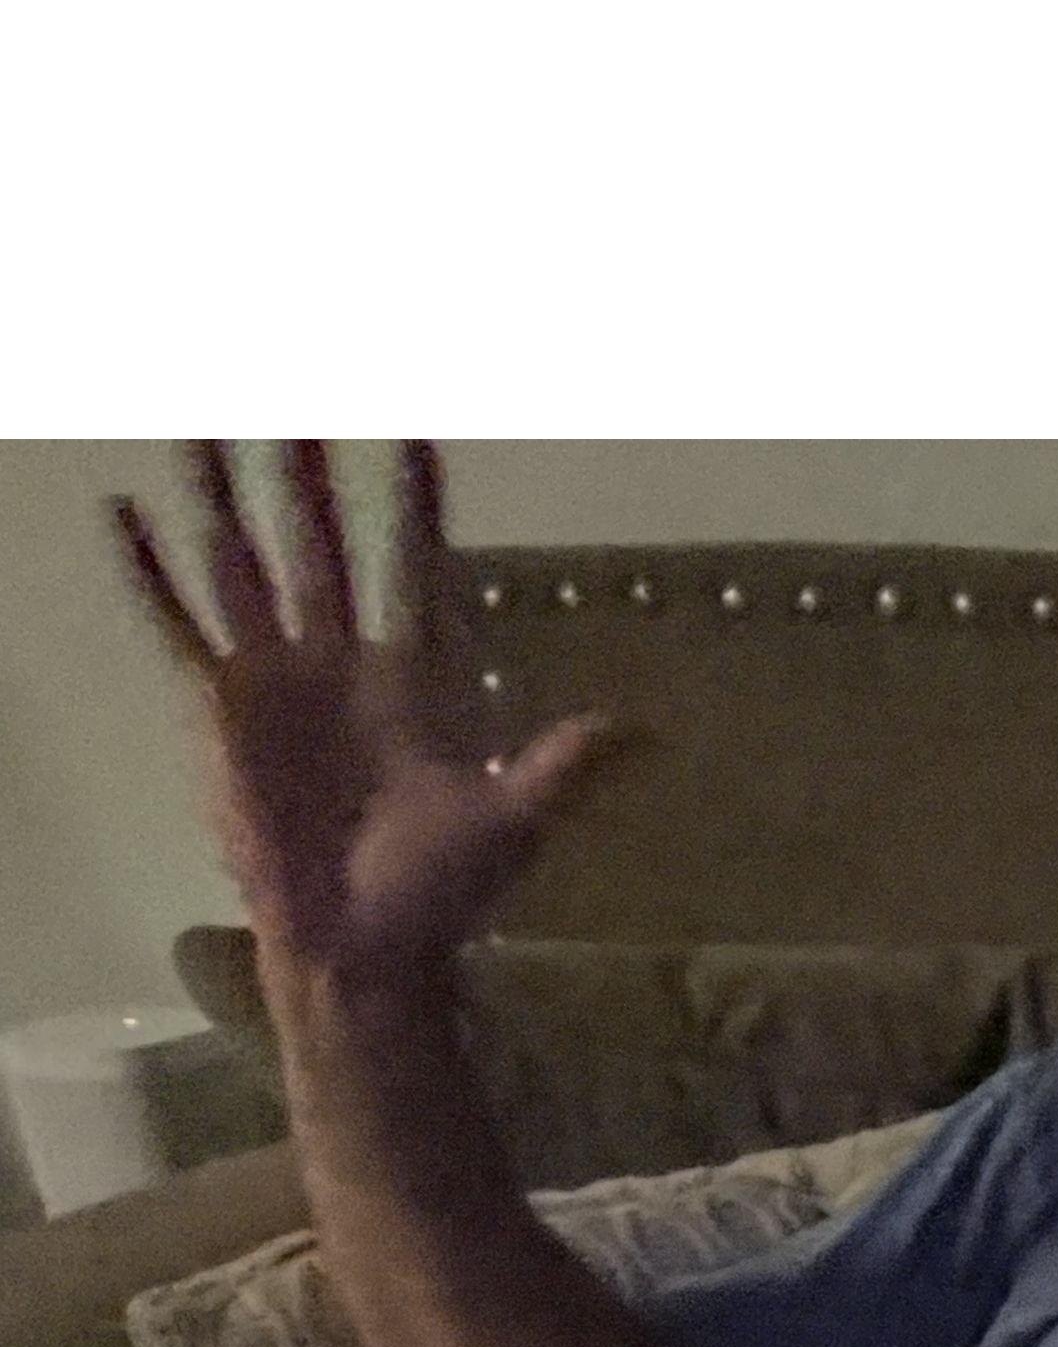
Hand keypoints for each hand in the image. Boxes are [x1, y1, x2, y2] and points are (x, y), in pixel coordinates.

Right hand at [113, 441, 622, 990]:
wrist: (367, 945)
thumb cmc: (440, 891)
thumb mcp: (511, 821)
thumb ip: (564, 768)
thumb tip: (642, 732)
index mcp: (411, 676)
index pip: (412, 567)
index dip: (413, 505)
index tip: (415, 435)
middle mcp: (341, 661)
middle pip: (321, 544)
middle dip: (309, 476)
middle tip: (296, 401)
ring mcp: (280, 677)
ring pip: (246, 562)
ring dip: (225, 496)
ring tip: (205, 424)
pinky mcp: (226, 706)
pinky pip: (180, 623)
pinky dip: (151, 570)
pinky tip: (125, 510)